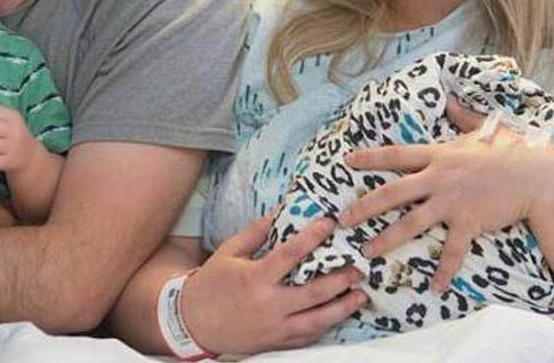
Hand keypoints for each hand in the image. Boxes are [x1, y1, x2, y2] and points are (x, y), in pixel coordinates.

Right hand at [180, 214, 366, 354]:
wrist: (193, 323)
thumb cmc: (210, 285)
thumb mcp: (229, 253)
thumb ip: (255, 233)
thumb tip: (279, 211)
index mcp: (255, 279)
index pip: (290, 255)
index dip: (311, 237)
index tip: (329, 223)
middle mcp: (269, 305)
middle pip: (314, 292)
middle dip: (340, 279)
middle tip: (358, 267)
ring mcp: (275, 328)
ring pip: (317, 320)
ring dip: (342, 307)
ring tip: (360, 295)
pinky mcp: (277, 343)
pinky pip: (308, 336)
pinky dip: (326, 326)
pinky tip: (338, 315)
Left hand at [338, 98, 553, 291]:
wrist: (537, 176)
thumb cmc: (512, 151)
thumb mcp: (484, 129)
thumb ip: (463, 117)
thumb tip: (451, 102)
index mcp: (438, 155)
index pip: (396, 155)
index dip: (369, 158)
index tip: (346, 161)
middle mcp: (439, 178)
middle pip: (392, 192)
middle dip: (364, 207)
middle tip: (341, 219)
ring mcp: (452, 202)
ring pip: (411, 223)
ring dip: (386, 238)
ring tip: (367, 251)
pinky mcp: (469, 222)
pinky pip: (452, 251)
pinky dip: (444, 271)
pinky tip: (434, 287)